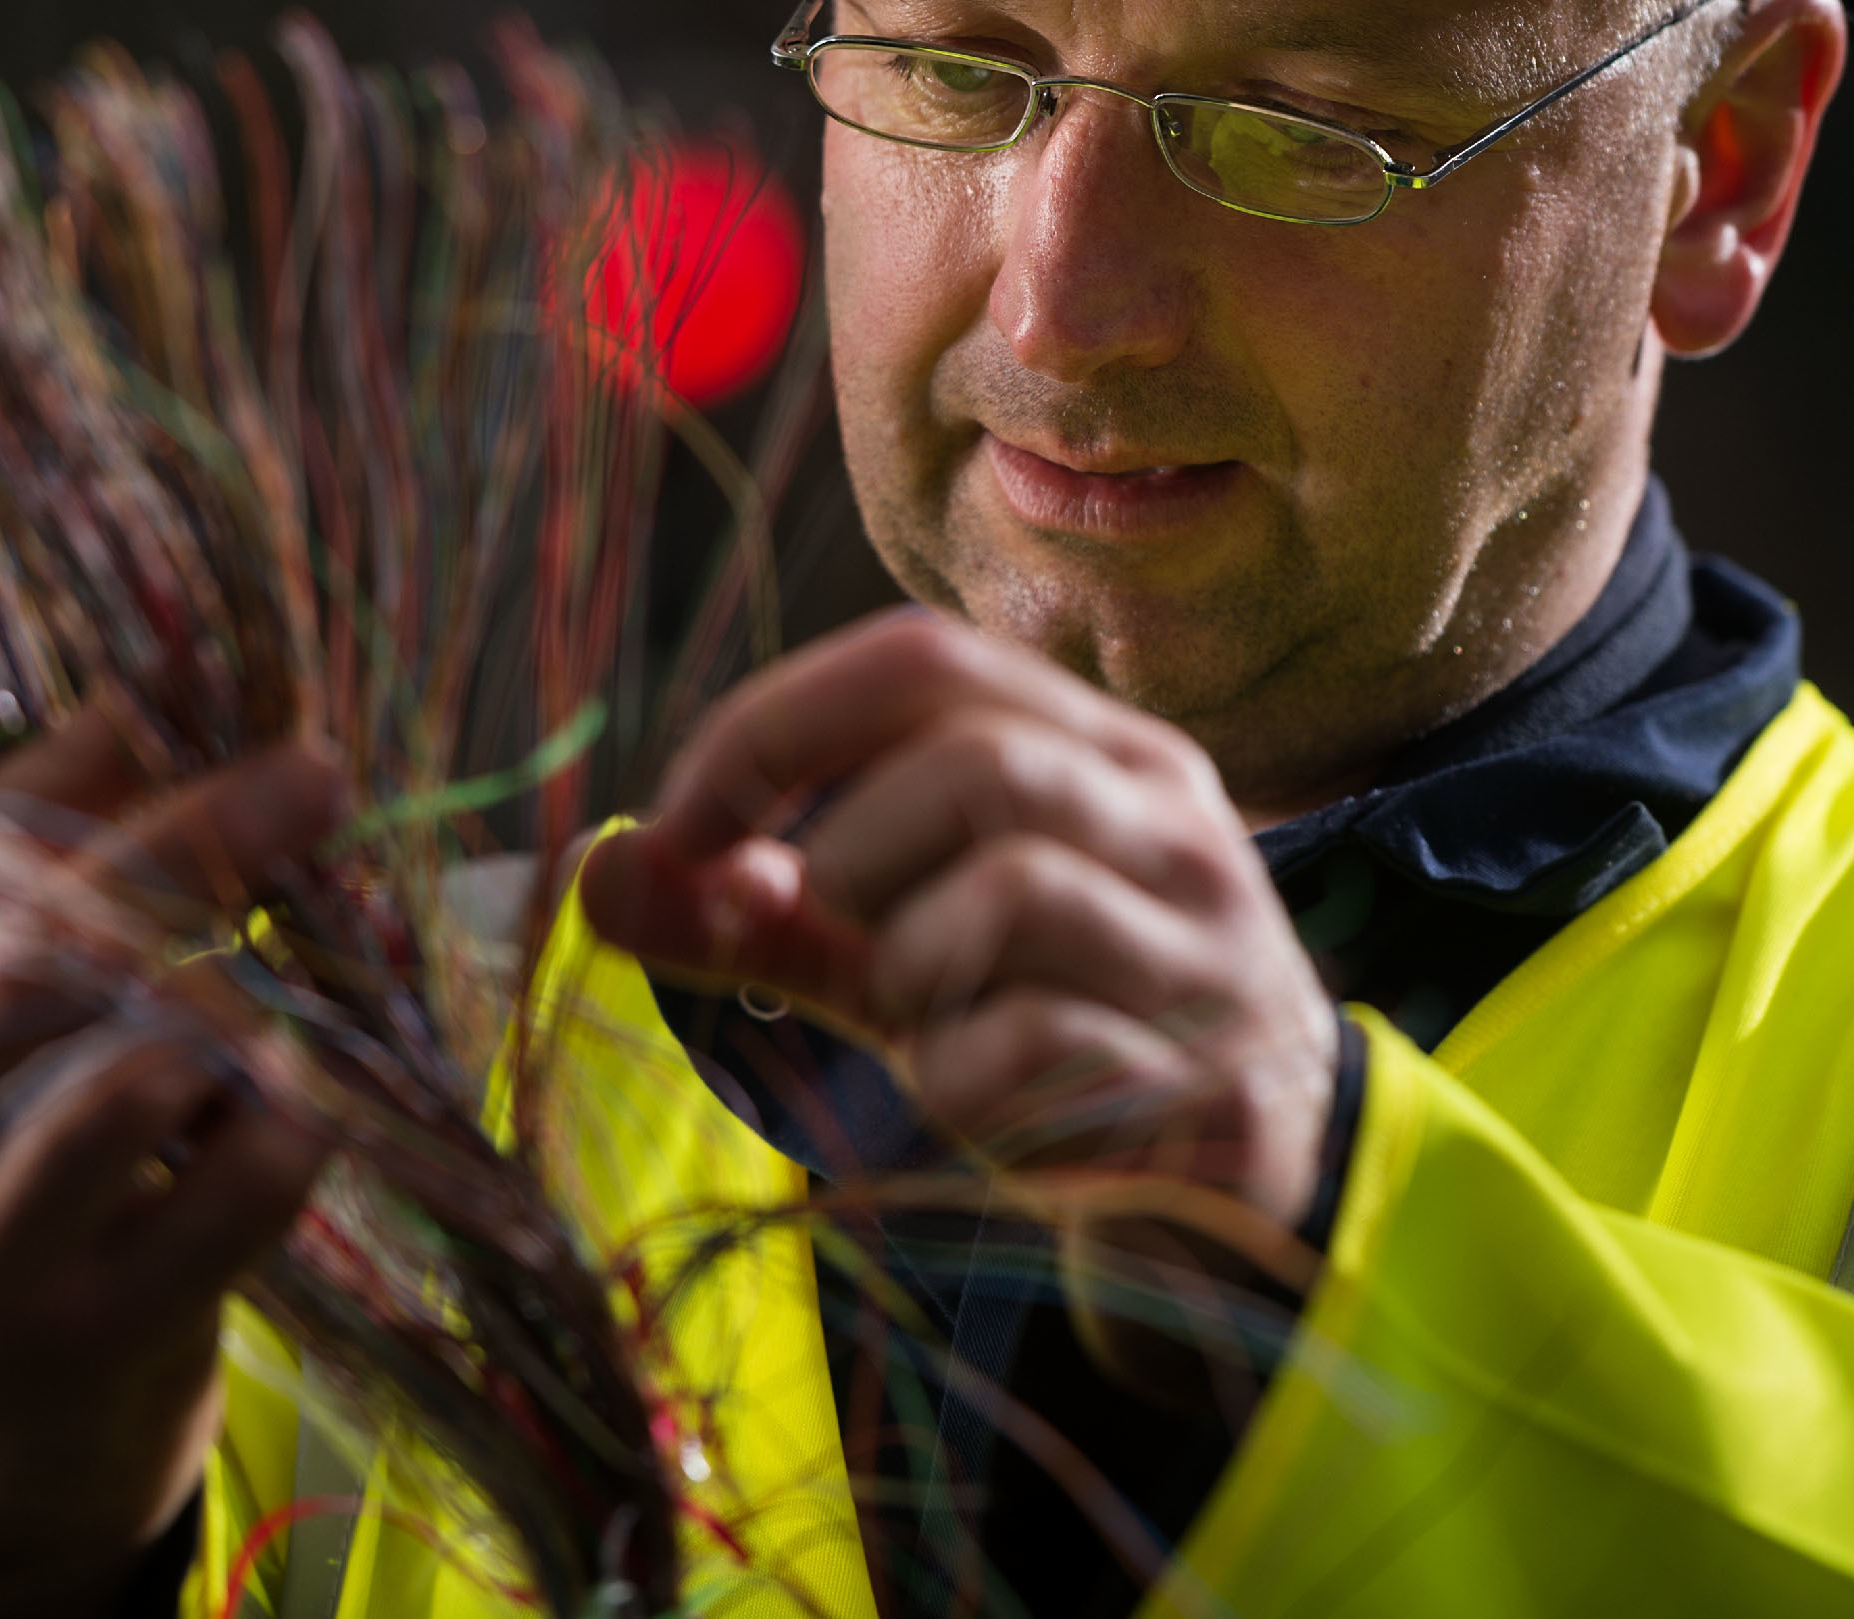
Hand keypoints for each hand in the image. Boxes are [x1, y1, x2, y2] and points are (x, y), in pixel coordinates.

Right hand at [0, 712, 341, 1618]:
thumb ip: (0, 900)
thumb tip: (137, 707)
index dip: (73, 776)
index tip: (190, 703)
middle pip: (33, 959)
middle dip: (188, 844)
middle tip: (307, 775)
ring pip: (138, 1071)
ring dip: (237, 1006)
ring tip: (259, 1015)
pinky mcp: (97, 1345)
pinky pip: (241, 1186)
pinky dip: (294, 1117)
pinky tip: (288, 1110)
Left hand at [579, 608, 1335, 1233]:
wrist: (1260, 1192)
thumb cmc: (1058, 1030)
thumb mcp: (908, 955)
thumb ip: (764, 915)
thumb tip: (593, 877)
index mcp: (1102, 751)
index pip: (922, 659)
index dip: (773, 727)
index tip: (679, 828)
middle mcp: (1172, 825)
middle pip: (972, 759)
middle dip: (841, 851)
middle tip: (819, 936)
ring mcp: (1203, 952)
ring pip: (1011, 889)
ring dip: (904, 965)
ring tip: (919, 1019)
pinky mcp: (1207, 1085)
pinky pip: (1033, 1044)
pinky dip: (956, 1082)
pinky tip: (978, 1107)